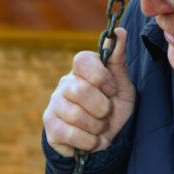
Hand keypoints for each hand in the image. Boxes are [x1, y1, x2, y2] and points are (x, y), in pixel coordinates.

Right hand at [43, 27, 135, 156]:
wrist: (104, 142)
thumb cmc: (113, 110)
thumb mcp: (122, 86)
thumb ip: (118, 60)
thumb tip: (120, 31)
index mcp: (82, 71)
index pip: (82, 60)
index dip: (100, 76)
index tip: (112, 90)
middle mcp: (65, 84)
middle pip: (79, 90)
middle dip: (102, 108)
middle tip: (107, 114)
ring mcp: (54, 104)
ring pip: (75, 114)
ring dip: (96, 127)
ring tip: (100, 128)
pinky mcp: (50, 126)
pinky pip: (69, 133)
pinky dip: (88, 141)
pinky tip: (92, 140)